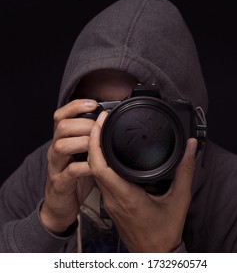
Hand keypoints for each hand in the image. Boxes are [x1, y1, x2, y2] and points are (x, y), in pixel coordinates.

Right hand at [40, 99, 97, 234]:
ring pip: (61, 145)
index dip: (75, 106)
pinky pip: (70, 171)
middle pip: (62, 127)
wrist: (61, 202)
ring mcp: (56, 165)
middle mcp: (56, 149)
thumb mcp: (82, 153)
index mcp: (61, 139)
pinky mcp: (60, 182)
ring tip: (96, 146)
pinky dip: (84, 167)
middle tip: (100, 129)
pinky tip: (95, 166)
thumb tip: (109, 122)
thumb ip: (91, 138)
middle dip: (84, 124)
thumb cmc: (75, 174)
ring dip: (83, 143)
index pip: (60, 115)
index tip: (93, 104)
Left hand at [88, 111, 196, 251]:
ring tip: (102, 132)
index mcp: (126, 196)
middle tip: (101, 122)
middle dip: (92, 141)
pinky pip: (100, 179)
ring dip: (94, 151)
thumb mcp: (180, 199)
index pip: (100, 167)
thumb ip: (185, 171)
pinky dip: (100, 162)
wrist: (154, 253)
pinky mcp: (111, 203)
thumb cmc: (164, 231)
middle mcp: (113, 198)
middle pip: (92, 165)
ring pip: (94, 172)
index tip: (100, 124)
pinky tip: (107, 153)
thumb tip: (191, 148)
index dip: (95, 143)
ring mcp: (109, 201)